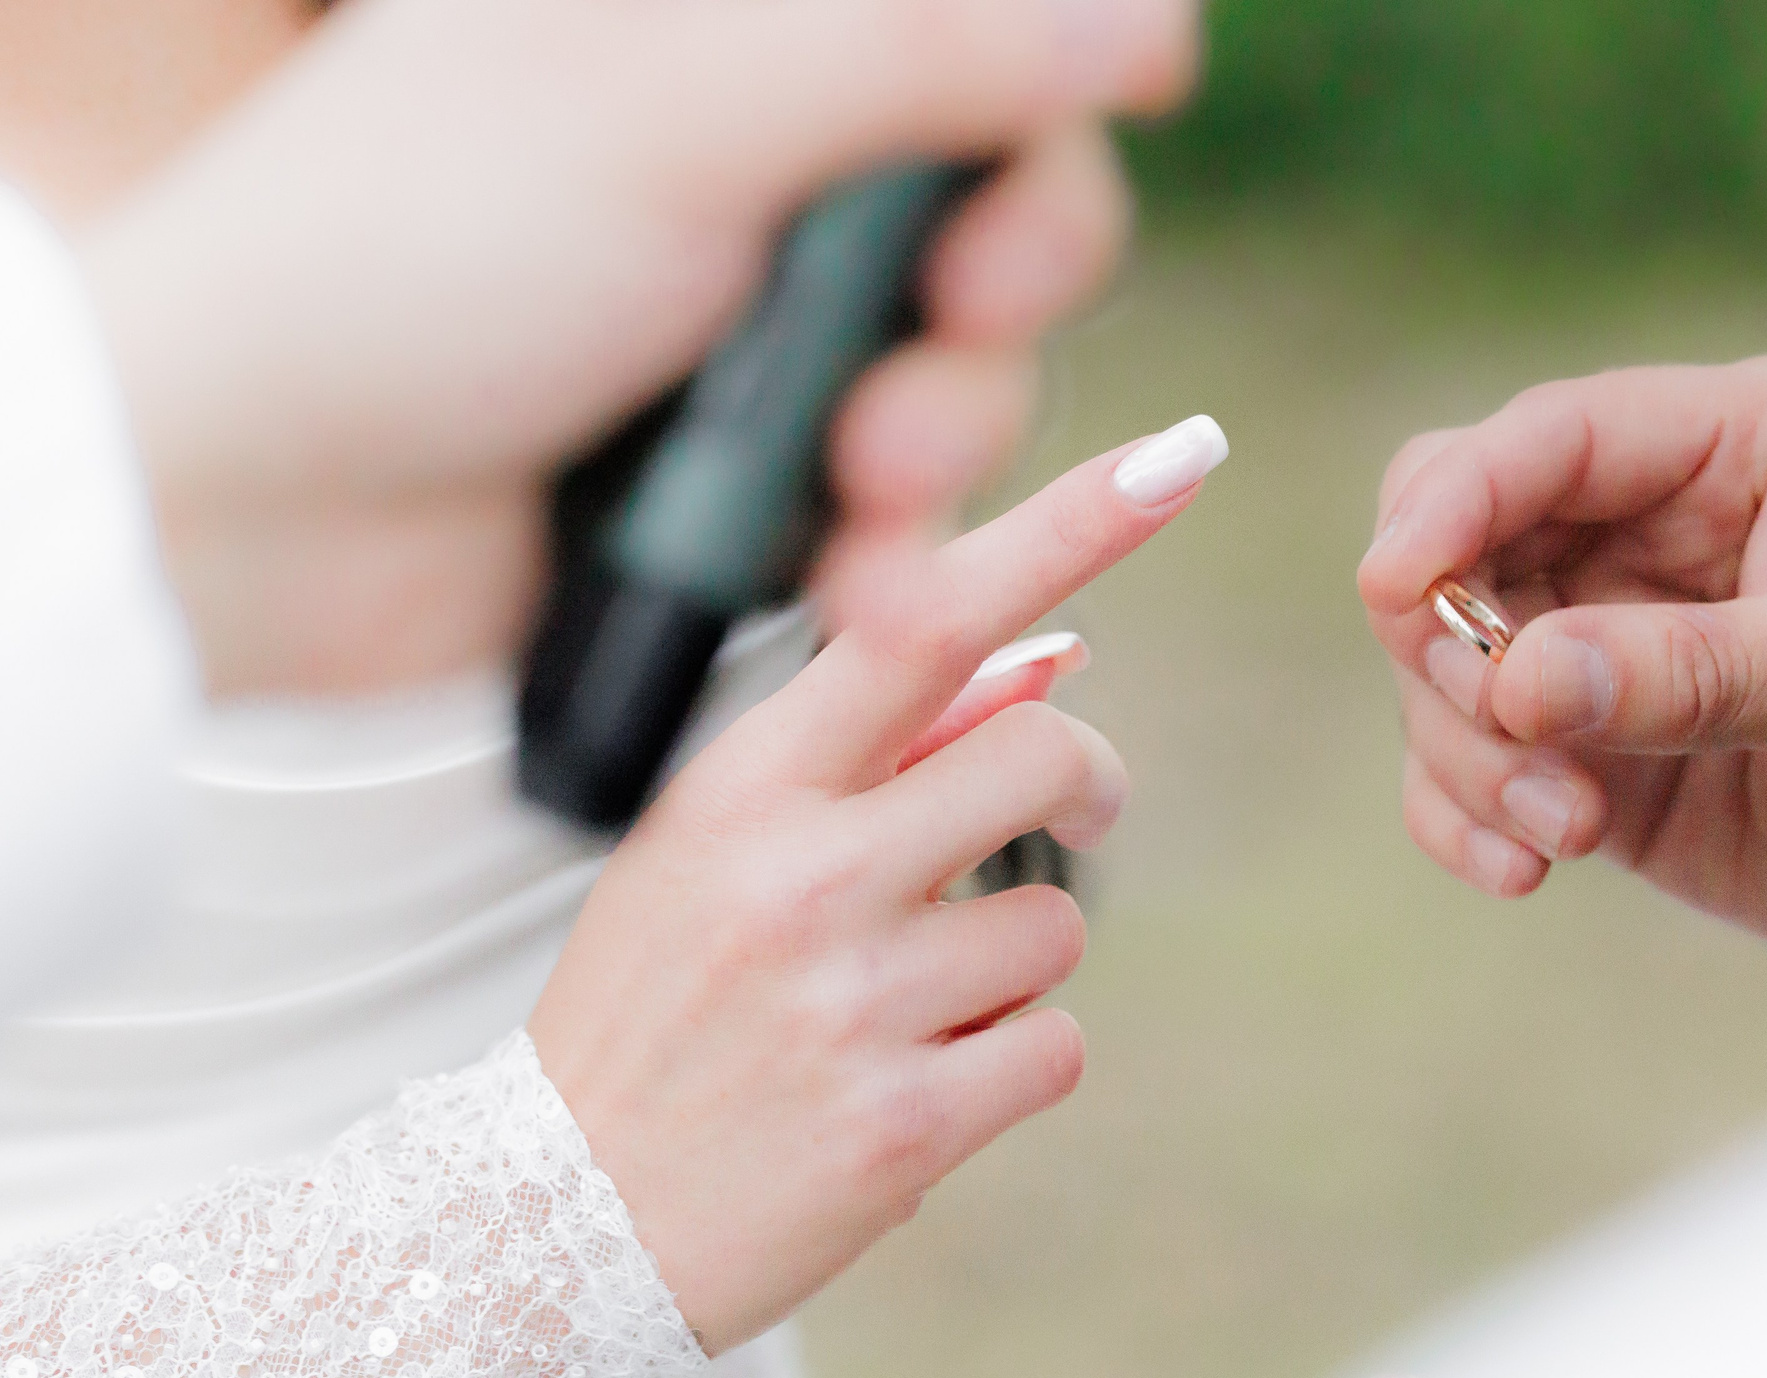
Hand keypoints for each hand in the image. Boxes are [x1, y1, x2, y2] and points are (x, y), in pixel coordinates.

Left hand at [74, 0, 1188, 693]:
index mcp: (737, 28)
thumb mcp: (681, 114)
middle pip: (1012, 206)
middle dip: (996, 303)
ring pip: (973, 370)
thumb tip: (1154, 23)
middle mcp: (768, 158)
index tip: (1057, 166)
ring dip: (945, 446)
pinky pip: (906, 501)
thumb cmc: (426, 256)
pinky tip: (855, 588)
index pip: (983, 41)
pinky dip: (898, 547)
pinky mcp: (758, 466)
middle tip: (941, 344)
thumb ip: (931, 52)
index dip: (1051, 105)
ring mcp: (763, 320)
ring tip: (856, 500)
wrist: (267, 507)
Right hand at [529, 417, 1224, 1356]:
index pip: (921, 622)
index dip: (1061, 531)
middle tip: (1052, 821)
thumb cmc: (656, 1010)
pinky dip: (1013, 1065)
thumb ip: (882, 750)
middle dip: (1078, 786)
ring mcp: (852, 1003)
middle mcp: (798, 875)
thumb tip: (1058, 653)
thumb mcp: (722, 851)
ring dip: (1016, 964)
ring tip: (902, 1008)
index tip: (1175, 457)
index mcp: (742, 786)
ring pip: (1061, 924)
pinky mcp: (904, 1124)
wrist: (553, 1229)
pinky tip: (916, 1089)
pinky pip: (1055, 1048)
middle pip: (1050, 754)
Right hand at [1359, 361, 1766, 978]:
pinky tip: (1521, 873)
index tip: (1396, 586)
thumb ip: (1697, 671)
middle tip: (1520, 742)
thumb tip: (1516, 682)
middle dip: (1452, 648)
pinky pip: (1470, 771)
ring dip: (1470, 755)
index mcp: (1732, 445)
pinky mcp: (1593, 758)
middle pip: (1458, 546)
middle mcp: (1648, 530)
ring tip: (1566, 835)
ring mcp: (1608, 647)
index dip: (1456, 500)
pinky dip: (1464, 818)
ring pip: (1445, 670)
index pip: (1548, 438)